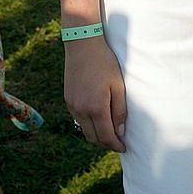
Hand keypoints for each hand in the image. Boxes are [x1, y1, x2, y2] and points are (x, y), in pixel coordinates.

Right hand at [64, 36, 126, 151]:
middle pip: (93, 138)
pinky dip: (88, 124)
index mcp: (96, 108)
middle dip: (106, 143)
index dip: (116, 144)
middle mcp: (81, 111)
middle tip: (117, 142)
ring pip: (84, 130)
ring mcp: (72, 106)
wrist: (83, 46)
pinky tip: (97, 117)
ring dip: (96, 134)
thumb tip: (120, 131)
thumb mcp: (118, 85)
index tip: (124, 147)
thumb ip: (119, 110)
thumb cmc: (105, 63)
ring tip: (108, 131)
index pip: (106, 136)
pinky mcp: (68, 100)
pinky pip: (78, 119)